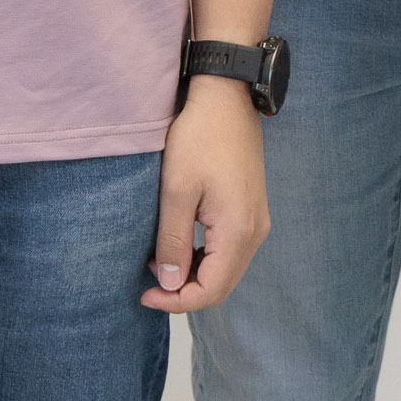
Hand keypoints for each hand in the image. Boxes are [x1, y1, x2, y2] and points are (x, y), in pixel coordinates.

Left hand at [144, 82, 268, 312]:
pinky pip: (228, 251)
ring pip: (225, 270)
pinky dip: (203, 259)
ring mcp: (256, 221)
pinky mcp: (249, 211)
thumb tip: (169, 284)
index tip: (145, 295)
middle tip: (147, 286)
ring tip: (157, 261)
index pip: (211, 290)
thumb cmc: (199, 138)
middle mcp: (255, 232)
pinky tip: (177, 245)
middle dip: (184, 293)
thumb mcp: (176, 190)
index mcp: (238, 231)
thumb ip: (172, 241)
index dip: (177, 302)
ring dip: (192, 276)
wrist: (226, 99)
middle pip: (221, 285)